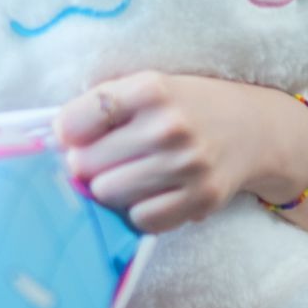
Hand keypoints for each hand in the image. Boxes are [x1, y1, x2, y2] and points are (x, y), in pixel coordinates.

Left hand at [50, 69, 268, 232]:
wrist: (254, 128)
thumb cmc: (186, 107)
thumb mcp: (148, 87)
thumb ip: (102, 107)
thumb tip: (53, 143)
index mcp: (150, 88)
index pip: (74, 122)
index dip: (68, 133)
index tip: (77, 136)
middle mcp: (168, 125)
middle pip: (85, 165)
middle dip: (87, 166)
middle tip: (106, 160)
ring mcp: (187, 164)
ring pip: (108, 195)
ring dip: (111, 190)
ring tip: (129, 176)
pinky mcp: (202, 198)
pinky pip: (141, 220)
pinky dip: (139, 212)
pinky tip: (150, 194)